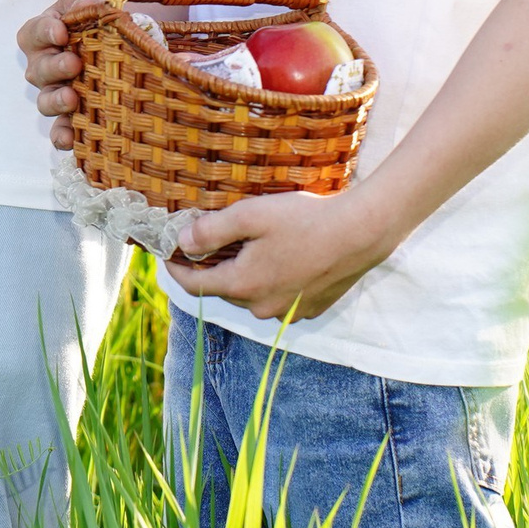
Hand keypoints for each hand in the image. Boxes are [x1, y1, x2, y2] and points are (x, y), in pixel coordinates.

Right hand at [17, 0, 107, 148]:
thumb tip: (85, 5)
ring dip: (56, 101)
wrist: (112, 45)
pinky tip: (72, 140)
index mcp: (41, 36)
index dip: (45, 33)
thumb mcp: (84, 0)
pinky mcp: (70, 116)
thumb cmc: (89, 19)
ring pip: (46, 101)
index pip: (33, 33)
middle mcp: (43, 67)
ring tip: (72, 99)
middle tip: (74, 64)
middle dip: (54, 67)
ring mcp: (55, 93)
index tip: (61, 32)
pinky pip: (60, 129)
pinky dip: (62, 136)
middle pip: (38, 70)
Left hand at [165, 189, 393, 322]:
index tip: (167, 253)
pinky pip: (278, 297)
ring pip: (252, 294)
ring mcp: (288, 312)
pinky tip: (279, 258)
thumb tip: (182, 241)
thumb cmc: (304, 220)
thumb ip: (211, 230)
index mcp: (242, 286)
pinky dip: (270, 281)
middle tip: (206, 242)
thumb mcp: (250, 215)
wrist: (361, 233)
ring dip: (243, 275)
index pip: (194, 286)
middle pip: (224, 289)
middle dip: (211, 268)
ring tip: (245, 247)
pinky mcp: (311, 309)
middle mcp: (262, 307)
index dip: (175, 268)